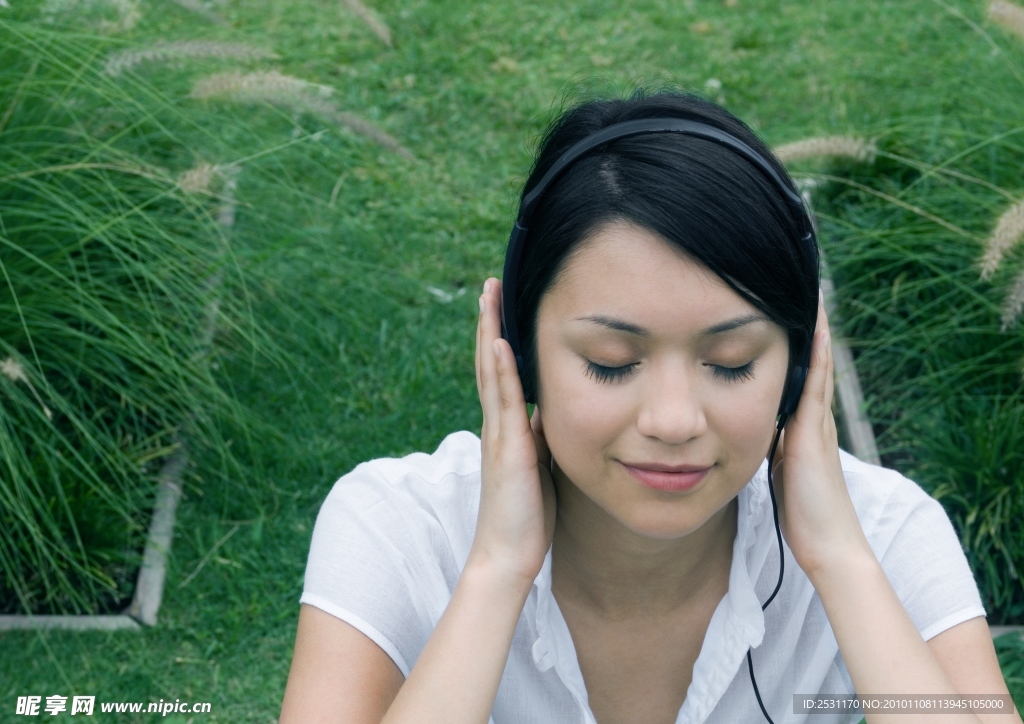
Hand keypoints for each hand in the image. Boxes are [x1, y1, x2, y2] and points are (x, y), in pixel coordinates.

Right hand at [470, 277, 555, 583]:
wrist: (509, 555)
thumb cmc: (527, 516)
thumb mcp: (541, 466)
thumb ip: (543, 437)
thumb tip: (553, 412)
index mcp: (508, 428)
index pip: (502, 373)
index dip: (502, 339)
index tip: (504, 306)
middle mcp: (497, 424)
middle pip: (491, 362)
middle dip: (492, 322)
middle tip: (491, 284)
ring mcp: (499, 434)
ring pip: (492, 372)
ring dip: (491, 332)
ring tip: (489, 296)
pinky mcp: (507, 448)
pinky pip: (502, 402)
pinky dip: (499, 369)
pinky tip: (499, 342)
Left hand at [771, 292, 873, 580]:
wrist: (827, 544)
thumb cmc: (802, 514)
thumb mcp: (779, 471)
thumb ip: (771, 447)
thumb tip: (748, 431)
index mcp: (801, 426)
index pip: (800, 374)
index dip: (795, 342)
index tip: (782, 307)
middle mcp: (813, 418)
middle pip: (812, 361)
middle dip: (805, 326)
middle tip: (800, 285)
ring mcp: (817, 423)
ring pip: (817, 364)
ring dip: (813, 329)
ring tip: (809, 291)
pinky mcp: (812, 433)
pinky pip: (817, 384)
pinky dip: (818, 354)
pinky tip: (815, 327)